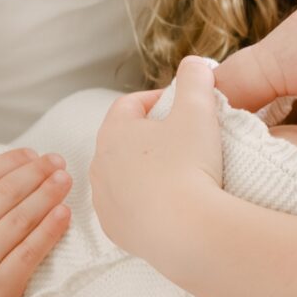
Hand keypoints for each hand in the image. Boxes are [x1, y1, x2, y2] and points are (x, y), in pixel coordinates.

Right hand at [0, 144, 71, 296]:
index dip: (7, 162)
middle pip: (2, 196)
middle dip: (34, 173)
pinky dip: (49, 230)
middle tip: (57, 161)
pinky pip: (29, 253)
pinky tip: (63, 213)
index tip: (31, 154)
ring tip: (64, 181)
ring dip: (47, 196)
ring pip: (19, 220)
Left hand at [91, 55, 228, 259]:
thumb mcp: (198, 109)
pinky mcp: (114, 230)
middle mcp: (98, 165)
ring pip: (123, 177)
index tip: (182, 105)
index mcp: (112, 132)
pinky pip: (128, 209)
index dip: (157, 100)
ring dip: (145, 172)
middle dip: (150, 137)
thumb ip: (195, 78)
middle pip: (124, 142)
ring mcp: (103, 200)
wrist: (186, 231)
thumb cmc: (190, 164)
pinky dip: (144, 203)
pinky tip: (168, 205)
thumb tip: (195, 64)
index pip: (130, 105)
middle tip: (184, 140)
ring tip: (178, 175)